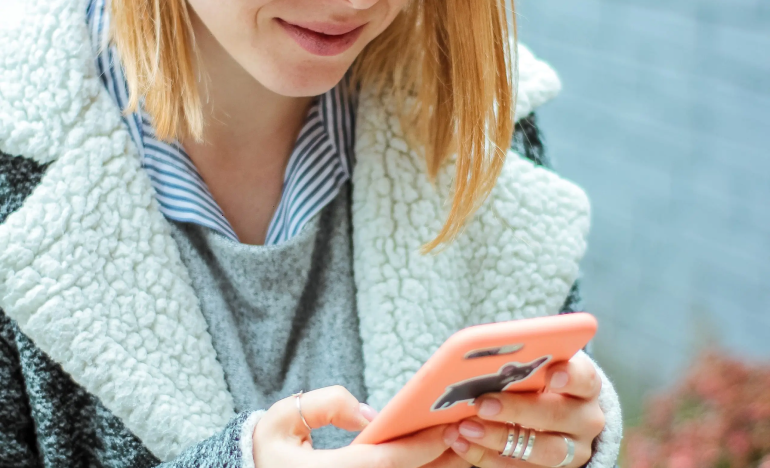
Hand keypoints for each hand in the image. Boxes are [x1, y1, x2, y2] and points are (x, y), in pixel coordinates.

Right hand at [253, 385, 462, 467]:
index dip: (422, 447)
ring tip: (463, 449)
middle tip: (470, 437)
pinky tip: (435, 462)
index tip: (448, 427)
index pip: (386, 462)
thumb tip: (370, 415)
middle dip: (441, 461)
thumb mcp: (285, 416)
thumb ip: (328, 405)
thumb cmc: (269, 447)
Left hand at [445, 352, 604, 467]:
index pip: (585, 378)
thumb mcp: (537, 369)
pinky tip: (462, 443)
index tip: (550, 374)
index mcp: (585, 386)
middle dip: (518, 410)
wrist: (553, 419)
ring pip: (542, 450)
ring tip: (466, 427)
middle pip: (558, 416)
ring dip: (499, 438)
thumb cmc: (538, 383)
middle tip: (483, 404)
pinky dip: (486, 457)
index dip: (570, 376)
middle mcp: (585, 419)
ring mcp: (572, 450)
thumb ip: (522, 363)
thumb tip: (481, 357)